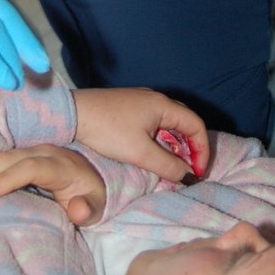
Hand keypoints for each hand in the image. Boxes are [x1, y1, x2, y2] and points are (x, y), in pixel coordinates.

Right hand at [0, 145, 106, 225]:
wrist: (91, 178)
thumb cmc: (90, 196)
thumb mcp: (97, 206)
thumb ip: (88, 209)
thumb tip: (77, 209)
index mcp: (60, 165)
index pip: (32, 167)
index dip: (9, 177)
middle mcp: (42, 152)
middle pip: (9, 158)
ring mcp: (30, 151)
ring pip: (0, 156)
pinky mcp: (20, 155)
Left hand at [72, 88, 208, 180]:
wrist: (72, 114)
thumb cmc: (106, 130)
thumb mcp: (140, 153)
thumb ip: (168, 165)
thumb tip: (188, 176)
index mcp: (163, 105)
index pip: (196, 125)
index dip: (202, 150)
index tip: (197, 173)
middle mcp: (155, 99)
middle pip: (185, 122)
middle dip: (191, 147)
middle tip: (188, 170)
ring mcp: (141, 101)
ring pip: (169, 123)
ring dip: (175, 144)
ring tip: (171, 165)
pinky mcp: (129, 107)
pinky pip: (155, 122)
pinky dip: (161, 139)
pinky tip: (153, 153)